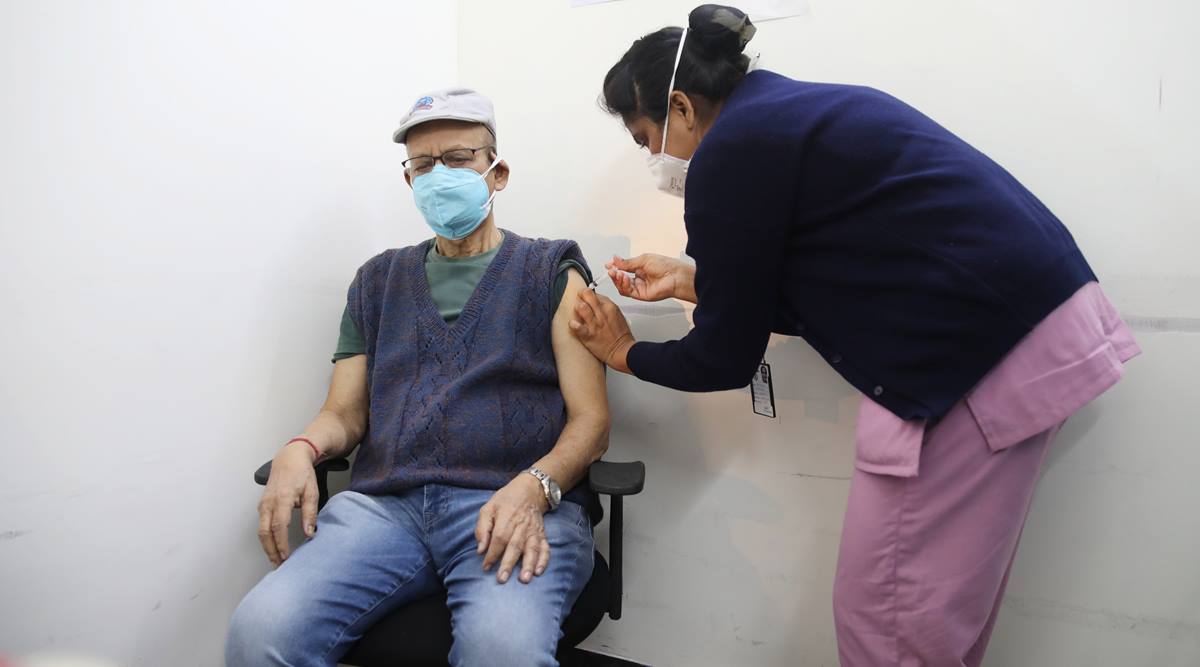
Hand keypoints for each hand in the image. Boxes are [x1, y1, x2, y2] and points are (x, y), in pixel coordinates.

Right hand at [257, 441, 318, 565]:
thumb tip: (310, 533)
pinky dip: (266, 539)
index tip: (286, 557)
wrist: (289, 458)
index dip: (281, 544)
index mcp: (281, 499)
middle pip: (264, 533)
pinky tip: (273, 546)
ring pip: (260, 531)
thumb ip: (310, 513)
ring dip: (267, 547)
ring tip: (277, 560)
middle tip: (280, 565)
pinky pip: (261, 525)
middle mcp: (268, 503)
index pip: (278, 526)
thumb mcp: (312, 492)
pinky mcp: (262, 506)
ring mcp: (263, 504)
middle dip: (271, 551)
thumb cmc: (301, 473)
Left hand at [475, 474, 550, 583]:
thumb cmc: (506, 501)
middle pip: (515, 546)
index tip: (486, 567)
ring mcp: (533, 531)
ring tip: (524, 579)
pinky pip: (545, 549)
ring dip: (528, 565)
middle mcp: (521, 526)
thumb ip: (482, 528)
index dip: (492, 554)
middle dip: (508, 564)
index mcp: (507, 518)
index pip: (499, 539)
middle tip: (502, 579)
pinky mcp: (541, 535)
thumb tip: (480, 549)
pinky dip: (544, 560)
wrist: (530, 490)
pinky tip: (539, 572)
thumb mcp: (488, 508)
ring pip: (532, 549)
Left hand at [569, 289, 635, 373]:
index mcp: (610, 307)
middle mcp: (602, 313)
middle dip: (581, 295)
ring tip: (577, 314)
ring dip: (576, 309)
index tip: (586, 298)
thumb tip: (596, 302)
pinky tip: (573, 325)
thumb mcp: (617, 315)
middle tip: (579, 300)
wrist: (622, 351)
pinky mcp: (588, 335)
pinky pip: (576, 327)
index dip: (588, 295)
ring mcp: (594, 324)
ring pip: (580, 307)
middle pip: (586, 294)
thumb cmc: (621, 335)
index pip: (594, 293)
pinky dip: (572, 325)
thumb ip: (606, 307)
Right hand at [606, 254, 695, 303]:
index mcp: (639, 269)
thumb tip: (615, 259)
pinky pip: (628, 292)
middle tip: (611, 270)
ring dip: (617, 280)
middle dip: (614, 274)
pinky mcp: (641, 295)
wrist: (675, 276)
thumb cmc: (665, 266)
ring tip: (617, 273)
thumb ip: (627, 262)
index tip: (608, 264)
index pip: (623, 269)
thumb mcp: (643, 260)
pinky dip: (623, 285)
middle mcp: (639, 279)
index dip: (615, 267)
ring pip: (622, 286)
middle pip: (621, 279)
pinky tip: (624, 278)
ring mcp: (639, 288)